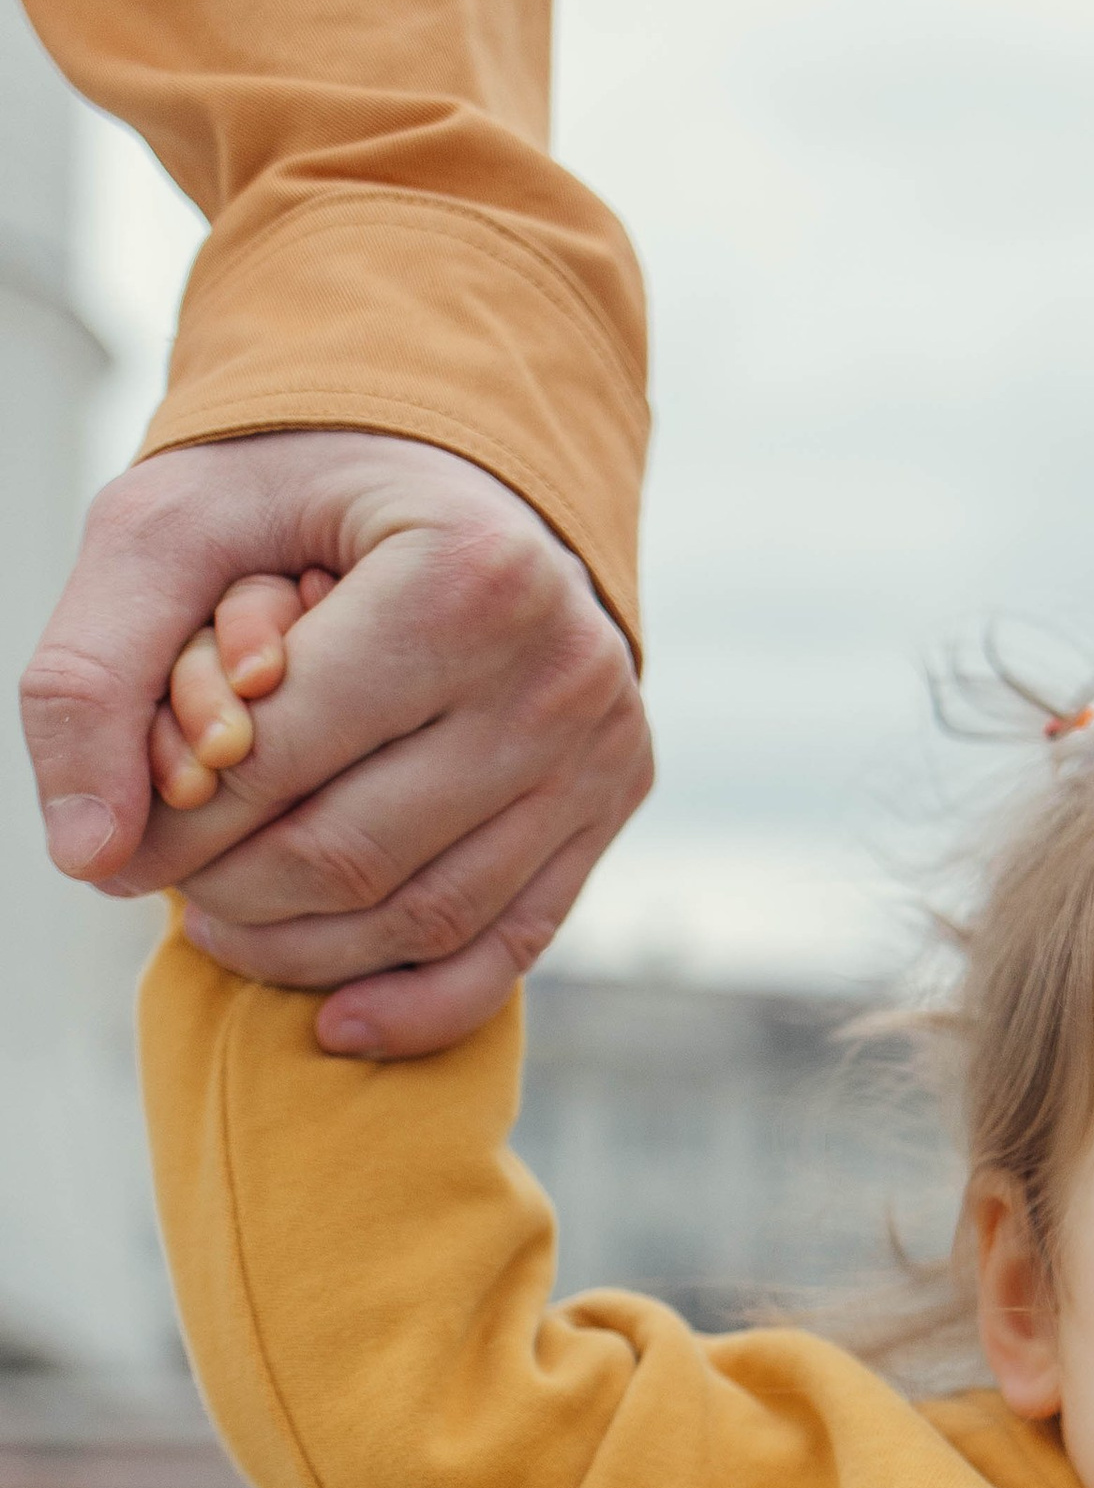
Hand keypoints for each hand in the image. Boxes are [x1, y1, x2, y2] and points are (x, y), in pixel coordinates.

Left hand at [20, 430, 652, 1053]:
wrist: (457, 467)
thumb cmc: (301, 491)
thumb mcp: (170, 527)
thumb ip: (94, 673)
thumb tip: (90, 856)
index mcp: (462, 574)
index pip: (281, 757)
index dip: (178, 823)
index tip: (123, 843)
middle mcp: (557, 668)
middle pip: (353, 851)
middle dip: (232, 891)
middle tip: (171, 884)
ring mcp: (599, 746)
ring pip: (427, 916)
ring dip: (301, 952)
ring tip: (222, 925)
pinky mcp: (610, 802)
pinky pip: (513, 947)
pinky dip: (417, 1007)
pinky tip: (332, 1021)